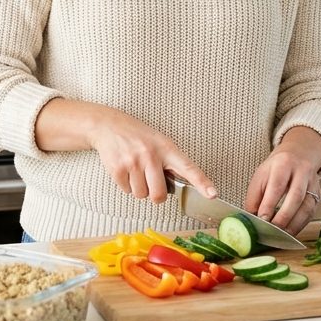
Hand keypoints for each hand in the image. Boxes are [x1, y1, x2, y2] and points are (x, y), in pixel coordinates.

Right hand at [36, 98, 215, 204]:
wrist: (108, 125)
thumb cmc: (137, 135)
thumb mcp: (158, 141)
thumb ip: (169, 162)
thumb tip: (181, 186)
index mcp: (166, 147)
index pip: (187, 167)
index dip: (201, 182)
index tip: (212, 194)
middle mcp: (151, 155)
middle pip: (159, 195)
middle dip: (156, 195)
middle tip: (151, 181)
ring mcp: (133, 162)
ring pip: (141, 195)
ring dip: (139, 188)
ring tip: (135, 169)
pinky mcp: (118, 169)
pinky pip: (127, 191)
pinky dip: (126, 185)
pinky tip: (125, 169)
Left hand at [244, 126, 320, 236]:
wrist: (297, 155)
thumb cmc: (276, 168)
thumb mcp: (261, 175)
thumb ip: (255, 196)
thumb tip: (251, 218)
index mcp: (283, 164)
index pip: (277, 185)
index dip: (270, 204)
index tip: (262, 219)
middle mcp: (301, 171)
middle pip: (296, 196)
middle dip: (284, 216)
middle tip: (273, 230)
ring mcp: (313, 183)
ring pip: (307, 206)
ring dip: (294, 223)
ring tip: (282, 235)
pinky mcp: (319, 193)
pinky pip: (312, 212)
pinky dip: (301, 224)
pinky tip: (292, 231)